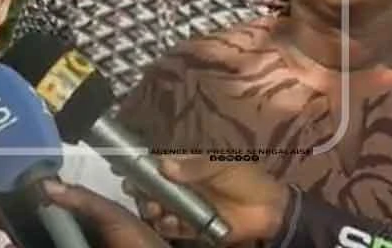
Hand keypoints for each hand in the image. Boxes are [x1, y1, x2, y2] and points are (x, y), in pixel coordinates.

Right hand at [0, 180, 168, 247]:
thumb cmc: (142, 245)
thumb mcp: (114, 215)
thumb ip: (82, 199)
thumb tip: (47, 184)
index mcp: (87, 219)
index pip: (49, 206)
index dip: (25, 200)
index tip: (4, 196)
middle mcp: (76, 237)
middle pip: (37, 228)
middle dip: (12, 223)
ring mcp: (71, 247)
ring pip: (37, 242)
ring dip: (16, 238)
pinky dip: (23, 246)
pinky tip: (9, 247)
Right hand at [124, 156, 288, 243]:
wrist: (270, 209)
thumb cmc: (246, 179)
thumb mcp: (223, 165)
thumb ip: (195, 166)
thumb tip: (165, 165)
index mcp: (185, 167)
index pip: (155, 164)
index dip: (138, 166)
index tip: (121, 169)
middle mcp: (180, 186)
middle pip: (150, 188)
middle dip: (140, 191)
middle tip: (139, 193)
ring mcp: (184, 207)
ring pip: (156, 209)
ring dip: (151, 210)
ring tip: (156, 210)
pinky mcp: (191, 226)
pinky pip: (171, 227)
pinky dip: (167, 226)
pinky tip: (171, 223)